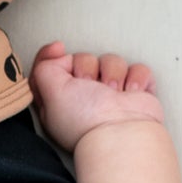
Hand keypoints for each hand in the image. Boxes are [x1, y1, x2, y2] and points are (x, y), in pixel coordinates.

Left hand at [28, 41, 164, 154]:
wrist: (122, 133)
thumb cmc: (85, 120)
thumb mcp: (49, 91)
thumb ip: (43, 67)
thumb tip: (58, 55)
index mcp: (60, 98)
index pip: (51, 67)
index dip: (52, 54)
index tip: (59, 49)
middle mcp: (84, 96)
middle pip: (83, 59)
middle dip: (87, 67)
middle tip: (91, 87)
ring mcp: (111, 94)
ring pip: (111, 60)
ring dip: (113, 73)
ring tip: (114, 93)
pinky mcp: (135, 93)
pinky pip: (138, 69)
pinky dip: (137, 79)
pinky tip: (131, 94)